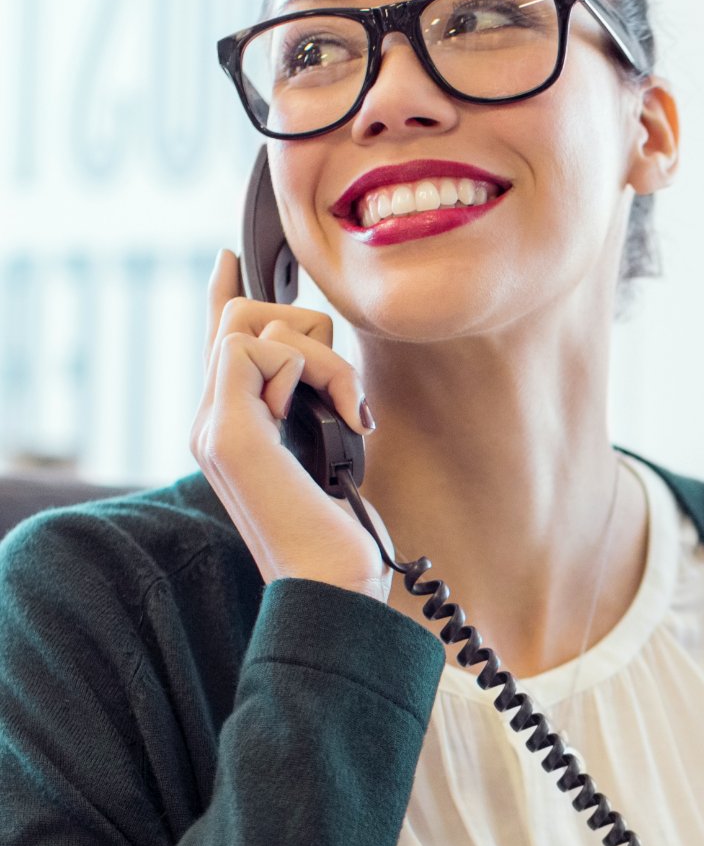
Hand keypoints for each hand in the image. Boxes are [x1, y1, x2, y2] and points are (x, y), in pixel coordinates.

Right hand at [190, 249, 392, 602]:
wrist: (333, 586)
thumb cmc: (340, 533)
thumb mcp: (330, 451)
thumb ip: (311, 405)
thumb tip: (319, 362)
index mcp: (233, 426)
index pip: (218, 345)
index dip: (222, 296)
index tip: (229, 260)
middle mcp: (211, 422)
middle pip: (241, 316)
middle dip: (310, 332)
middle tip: (344, 394)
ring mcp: (211, 426)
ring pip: (257, 323)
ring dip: (327, 361)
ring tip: (349, 414)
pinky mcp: (226, 432)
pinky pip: (261, 348)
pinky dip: (318, 373)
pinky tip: (337, 417)